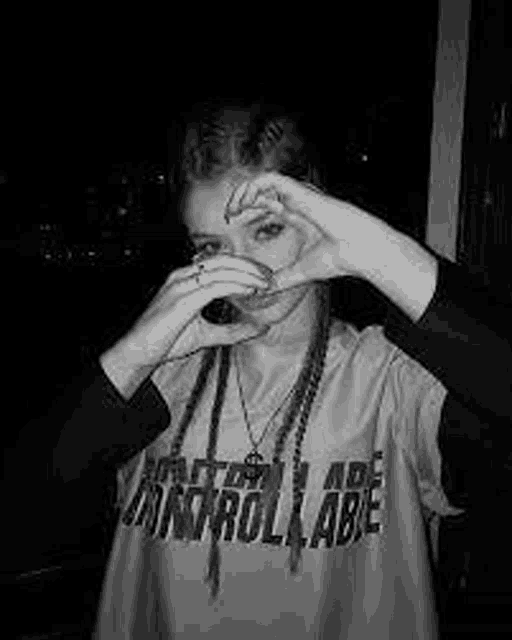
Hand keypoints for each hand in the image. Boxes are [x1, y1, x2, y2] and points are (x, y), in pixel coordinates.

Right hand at [101, 256, 272, 395]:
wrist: (138, 352)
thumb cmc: (166, 341)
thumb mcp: (207, 335)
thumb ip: (233, 331)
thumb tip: (260, 328)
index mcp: (186, 279)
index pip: (220, 262)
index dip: (244, 266)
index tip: (264, 276)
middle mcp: (182, 276)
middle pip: (223, 260)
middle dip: (250, 266)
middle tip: (271, 278)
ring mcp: (180, 284)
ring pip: (221, 269)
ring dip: (247, 274)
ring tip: (265, 283)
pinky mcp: (182, 298)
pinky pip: (215, 285)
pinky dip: (236, 285)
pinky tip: (250, 290)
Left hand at [225, 172, 371, 290]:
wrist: (359, 251)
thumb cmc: (339, 259)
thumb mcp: (300, 272)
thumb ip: (281, 280)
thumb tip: (263, 292)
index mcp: (298, 216)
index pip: (267, 204)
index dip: (248, 209)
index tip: (231, 222)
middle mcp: (297, 202)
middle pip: (263, 191)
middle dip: (242, 199)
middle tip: (228, 215)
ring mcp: (299, 195)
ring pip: (264, 181)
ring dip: (244, 191)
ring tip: (233, 208)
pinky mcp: (301, 190)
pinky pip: (270, 179)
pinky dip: (254, 187)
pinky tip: (244, 203)